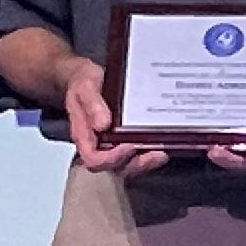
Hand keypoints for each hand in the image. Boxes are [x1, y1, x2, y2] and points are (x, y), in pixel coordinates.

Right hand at [59, 57, 169, 177]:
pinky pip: (134, 155)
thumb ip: (92, 105)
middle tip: (154, 153)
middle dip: (135, 164)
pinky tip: (161, 146)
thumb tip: (102, 124)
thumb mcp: (85, 87)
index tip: (127, 147)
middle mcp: (97, 144)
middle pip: (113, 168)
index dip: (110, 159)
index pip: (93, 159)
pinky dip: (148, 154)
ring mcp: (110, 144)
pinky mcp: (122, 140)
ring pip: (126, 164)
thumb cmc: (84, 83)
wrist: (87, 77)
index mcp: (84, 134)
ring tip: (161, 153)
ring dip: (145, 162)